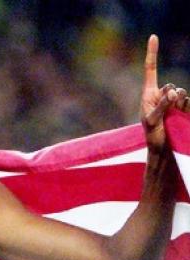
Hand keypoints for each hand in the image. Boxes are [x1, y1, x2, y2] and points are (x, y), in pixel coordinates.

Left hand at [140, 35, 189, 151]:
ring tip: (171, 117)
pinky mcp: (184, 107)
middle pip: (171, 85)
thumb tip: (173, 92)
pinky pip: (188, 101)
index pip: (151, 69)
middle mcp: (161, 93)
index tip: (154, 35)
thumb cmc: (152, 134)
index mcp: (148, 93)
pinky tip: (180, 116)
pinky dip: (185, 107)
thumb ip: (162, 105)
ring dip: (178, 103)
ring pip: (181, 93)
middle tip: (165, 111)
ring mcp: (173, 100)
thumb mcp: (152, 120)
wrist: (163, 147)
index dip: (153, 53)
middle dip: (170, 97)